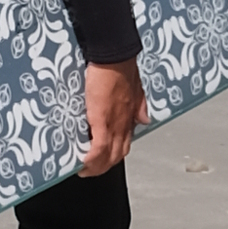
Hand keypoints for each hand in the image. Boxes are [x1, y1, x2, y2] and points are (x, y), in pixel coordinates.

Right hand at [82, 58, 147, 178]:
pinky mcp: (101, 120)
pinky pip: (98, 148)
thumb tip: (145, 118)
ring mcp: (113, 124)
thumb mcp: (136, 89)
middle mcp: (124, 124)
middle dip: (104, 166)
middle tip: (91, 169)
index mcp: (130, 117)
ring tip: (84, 170)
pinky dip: (92, 159)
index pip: (124, 144)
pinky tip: (82, 164)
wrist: (115, 58)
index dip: (114, 155)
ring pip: (109, 156)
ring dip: (97, 167)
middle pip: (117, 155)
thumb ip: (139, 105)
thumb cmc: (121, 68)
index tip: (103, 159)